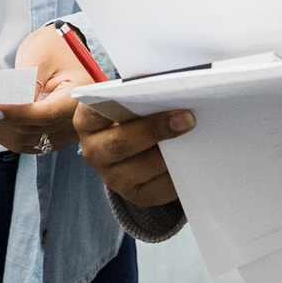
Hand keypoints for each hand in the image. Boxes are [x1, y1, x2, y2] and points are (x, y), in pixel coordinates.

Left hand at [0, 27, 85, 158]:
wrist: (68, 53)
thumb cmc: (56, 48)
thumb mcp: (41, 56)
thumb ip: (25, 83)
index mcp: (78, 97)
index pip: (45, 115)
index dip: (14, 115)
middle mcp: (72, 121)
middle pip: (28, 131)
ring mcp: (61, 134)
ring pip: (21, 141)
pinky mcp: (48, 136)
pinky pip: (21, 141)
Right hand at [70, 95, 192, 211]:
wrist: (131, 144)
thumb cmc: (131, 116)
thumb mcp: (126, 100)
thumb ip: (138, 93)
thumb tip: (165, 88)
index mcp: (88, 122)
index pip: (96, 111)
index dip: (123, 102)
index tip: (151, 92)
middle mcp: (94, 152)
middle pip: (119, 144)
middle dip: (154, 130)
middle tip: (186, 119)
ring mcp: (112, 177)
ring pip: (141, 168)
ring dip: (169, 155)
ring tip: (193, 139)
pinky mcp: (134, 195)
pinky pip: (157, 190)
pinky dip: (176, 176)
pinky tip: (191, 161)